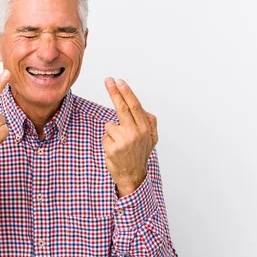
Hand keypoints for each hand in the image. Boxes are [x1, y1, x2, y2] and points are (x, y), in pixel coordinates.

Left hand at [102, 77, 158, 197]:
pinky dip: (108, 141)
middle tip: (108, 80)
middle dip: (114, 92)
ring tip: (119, 142)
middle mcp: (135, 133)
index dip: (126, 92)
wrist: (133, 176)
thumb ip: (150, 122)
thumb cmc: (140, 153)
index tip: (119, 82)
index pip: (135, 106)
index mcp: (145, 129)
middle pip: (122, 108)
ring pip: (110, 124)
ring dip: (112, 132)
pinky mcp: (112, 149)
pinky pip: (105, 136)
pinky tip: (114, 149)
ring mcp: (123, 141)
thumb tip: (143, 108)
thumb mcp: (152, 138)